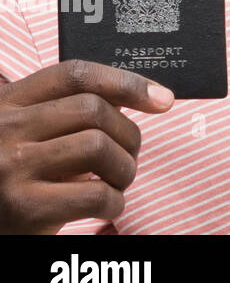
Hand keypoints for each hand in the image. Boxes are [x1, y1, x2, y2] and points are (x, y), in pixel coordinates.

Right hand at [0, 60, 174, 233]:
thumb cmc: (13, 176)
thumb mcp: (27, 133)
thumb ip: (68, 112)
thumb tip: (135, 95)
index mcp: (7, 104)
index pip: (75, 74)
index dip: (126, 81)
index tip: (161, 98)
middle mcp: (5, 129)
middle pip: (94, 109)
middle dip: (128, 134)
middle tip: (130, 155)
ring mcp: (11, 167)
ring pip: (98, 147)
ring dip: (125, 168)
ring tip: (118, 181)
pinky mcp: (23, 208)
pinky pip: (95, 194)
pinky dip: (114, 201)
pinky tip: (106, 205)